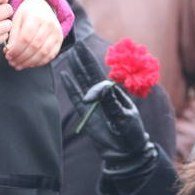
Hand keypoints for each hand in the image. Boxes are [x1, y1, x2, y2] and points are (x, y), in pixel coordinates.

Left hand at [4, 0, 62, 69]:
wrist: (42, 6)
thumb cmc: (27, 14)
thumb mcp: (17, 19)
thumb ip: (13, 35)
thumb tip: (9, 51)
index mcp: (35, 16)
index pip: (25, 38)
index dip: (16, 50)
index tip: (8, 55)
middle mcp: (49, 24)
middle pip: (35, 46)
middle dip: (21, 58)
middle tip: (12, 62)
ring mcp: (56, 32)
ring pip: (43, 53)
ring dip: (29, 62)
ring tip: (18, 65)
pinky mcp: (60, 39)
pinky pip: (51, 55)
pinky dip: (39, 62)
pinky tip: (29, 64)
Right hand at [62, 43, 154, 173]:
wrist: (125, 152)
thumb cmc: (130, 132)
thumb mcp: (125, 116)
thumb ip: (112, 102)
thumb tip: (102, 85)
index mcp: (114, 92)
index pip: (100, 73)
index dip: (90, 59)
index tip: (82, 47)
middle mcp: (102, 94)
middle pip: (89, 73)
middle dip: (82, 58)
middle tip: (74, 43)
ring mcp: (92, 103)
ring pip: (81, 82)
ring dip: (75, 69)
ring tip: (69, 55)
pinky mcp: (85, 113)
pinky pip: (76, 97)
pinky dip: (70, 86)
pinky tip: (64, 75)